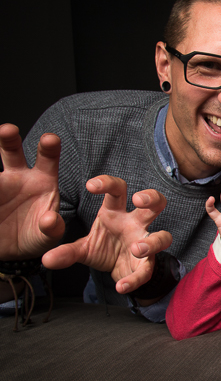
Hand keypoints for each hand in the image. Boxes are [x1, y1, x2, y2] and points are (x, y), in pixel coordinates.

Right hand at [0, 124, 64, 258]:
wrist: (11, 251)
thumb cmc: (36, 237)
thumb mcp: (47, 237)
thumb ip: (52, 229)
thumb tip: (50, 220)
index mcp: (43, 181)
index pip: (48, 159)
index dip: (50, 147)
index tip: (49, 139)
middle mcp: (19, 176)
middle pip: (13, 151)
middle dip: (9, 138)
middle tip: (9, 130)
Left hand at [41, 175, 172, 294]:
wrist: (116, 271)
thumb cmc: (103, 248)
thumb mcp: (82, 249)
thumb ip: (67, 252)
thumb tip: (46, 259)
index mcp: (117, 213)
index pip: (118, 190)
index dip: (108, 183)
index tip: (90, 185)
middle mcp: (135, 224)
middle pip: (155, 203)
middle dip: (152, 198)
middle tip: (139, 200)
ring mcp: (145, 243)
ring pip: (163, 236)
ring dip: (153, 241)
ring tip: (136, 249)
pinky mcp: (147, 264)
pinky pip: (146, 270)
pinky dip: (135, 279)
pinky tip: (122, 286)